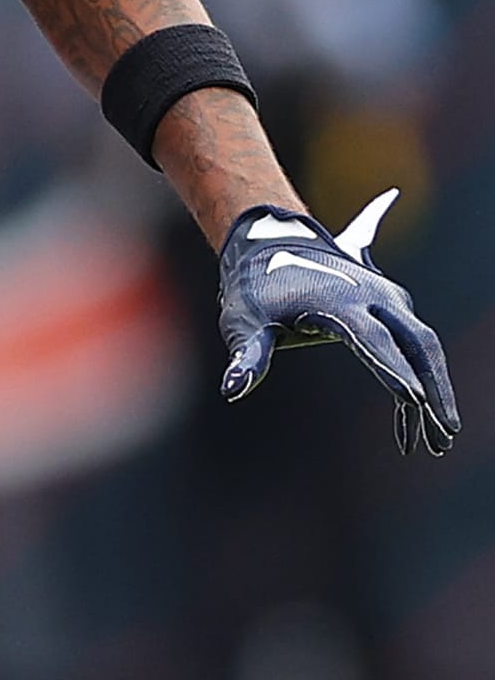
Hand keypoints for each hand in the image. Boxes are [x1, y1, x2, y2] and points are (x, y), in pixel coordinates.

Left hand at [217, 190, 458, 456]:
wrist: (272, 244)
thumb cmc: (254, 290)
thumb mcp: (243, 322)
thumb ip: (247, 356)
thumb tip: (232, 389)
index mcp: (339, 300)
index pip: (374, 338)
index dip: (394, 369)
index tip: (415, 401)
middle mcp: (373, 295)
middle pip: (418, 342)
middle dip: (435, 388)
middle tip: (446, 433)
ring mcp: (386, 298)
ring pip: (424, 344)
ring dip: (437, 387)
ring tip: (441, 436)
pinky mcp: (389, 305)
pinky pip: (414, 343)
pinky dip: (420, 377)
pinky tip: (413, 416)